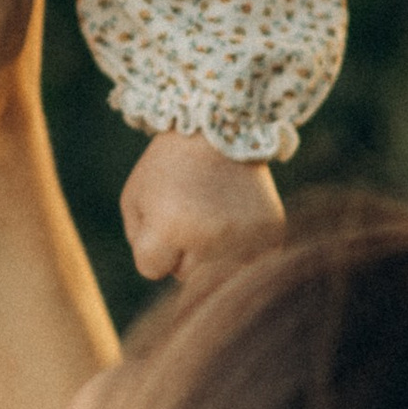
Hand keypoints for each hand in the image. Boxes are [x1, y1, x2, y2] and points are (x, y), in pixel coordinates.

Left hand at [120, 130, 281, 280]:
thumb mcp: (135, 198)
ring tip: (213, 216)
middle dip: (181, 253)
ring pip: (218, 275)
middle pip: (186, 277)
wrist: (221, 128)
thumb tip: (167, 280)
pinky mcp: (272, 234)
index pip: (151, 269)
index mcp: (171, 228)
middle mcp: (211, 238)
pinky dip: (240, 250)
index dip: (152, 245)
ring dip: (211, 255)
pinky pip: (248, 265)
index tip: (162, 217)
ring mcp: (246, 238)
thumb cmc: (169, 167)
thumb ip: (139, 244)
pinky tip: (236, 220)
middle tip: (190, 213)